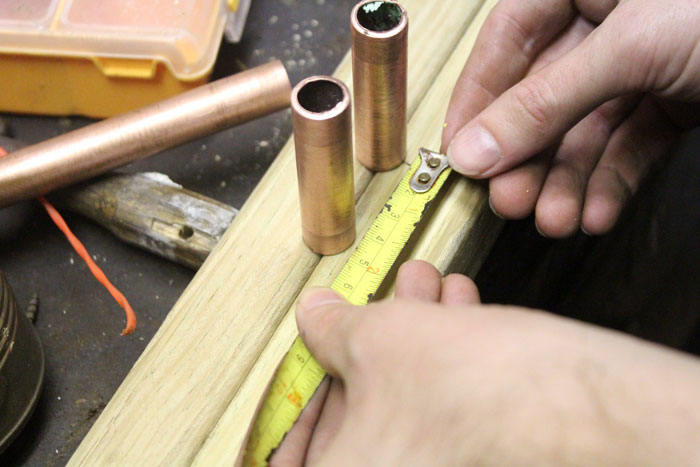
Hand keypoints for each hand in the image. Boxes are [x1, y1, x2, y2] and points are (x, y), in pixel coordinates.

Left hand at [271, 260, 478, 464]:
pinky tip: (455, 306)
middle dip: (365, 344)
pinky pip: (441, 402)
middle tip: (370, 303)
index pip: (290, 448)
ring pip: (405, 399)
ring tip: (422, 286)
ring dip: (412, 333)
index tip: (306, 359)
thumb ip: (330, 328)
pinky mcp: (475, 453)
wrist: (575, 408)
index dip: (297, 392)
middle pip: (354, 415)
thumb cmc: (473, 396)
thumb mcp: (375, 341)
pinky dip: (444, 352)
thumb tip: (316, 314)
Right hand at [442, 0, 699, 236]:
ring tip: (555, 218)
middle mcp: (607, 23)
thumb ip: (549, 100)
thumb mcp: (632, 46)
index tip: (458, 151)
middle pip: (543, 97)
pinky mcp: (673, 100)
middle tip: (509, 198)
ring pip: (584, 131)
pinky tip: (596, 211)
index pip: (508, 39)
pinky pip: (630, 145)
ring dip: (566, 183)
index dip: (477, 97)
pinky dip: (612, 183)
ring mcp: (641, 63)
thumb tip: (474, 148)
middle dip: (528, 157)